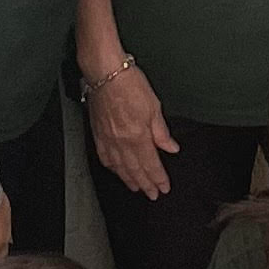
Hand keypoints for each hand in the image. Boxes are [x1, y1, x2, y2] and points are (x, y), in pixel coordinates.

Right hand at [86, 64, 178, 198]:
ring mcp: (107, 139)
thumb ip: (161, 132)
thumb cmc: (129, 84)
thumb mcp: (154, 107)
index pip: (151, 164)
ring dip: (129, 180)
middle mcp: (121, 142)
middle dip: (145, 184)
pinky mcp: (97, 134)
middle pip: (135, 170)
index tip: (164, 187)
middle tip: (152, 195)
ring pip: (119, 167)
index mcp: (137, 136)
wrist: (105, 73)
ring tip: (137, 187)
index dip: (158, 178)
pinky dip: (112, 168)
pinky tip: (117, 171)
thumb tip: (171, 148)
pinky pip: (105, 158)